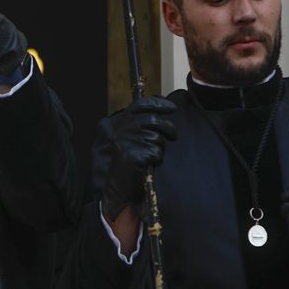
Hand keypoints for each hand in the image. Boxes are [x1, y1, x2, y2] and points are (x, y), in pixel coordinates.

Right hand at [100, 97, 176, 220]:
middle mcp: (122, 131)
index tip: (171, 108)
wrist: (115, 185)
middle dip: (168, 127)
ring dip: (160, 148)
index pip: (140, 105)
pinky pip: (156, 153)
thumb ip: (142, 122)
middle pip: (153, 120)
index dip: (158, 103)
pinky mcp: (132, 155)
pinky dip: (156, 159)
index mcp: (121, 123)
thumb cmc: (128, 161)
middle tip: (174, 135)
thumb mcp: (131, 137)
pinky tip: (147, 164)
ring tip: (150, 156)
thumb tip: (161, 106)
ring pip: (157, 138)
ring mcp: (126, 142)